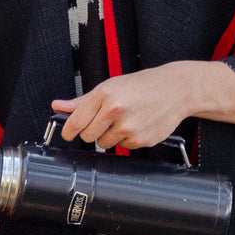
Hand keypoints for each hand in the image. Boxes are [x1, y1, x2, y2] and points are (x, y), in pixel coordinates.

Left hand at [52, 60, 234, 148]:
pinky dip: (126, 140)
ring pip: (105, 145)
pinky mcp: (141, 140)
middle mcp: (115, 111)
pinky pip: (123, 148)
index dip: (68, 131)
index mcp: (104, 94)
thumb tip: (58, 106)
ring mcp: (129, 127)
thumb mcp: (109, 86)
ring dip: (110, 136)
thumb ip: (81, 100)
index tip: (67, 134)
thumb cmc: (141, 86)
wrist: (175, 90)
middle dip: (92, 132)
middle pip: (88, 137)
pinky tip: (137, 125)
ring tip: (124, 120)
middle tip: (104, 121)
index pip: (76, 122)